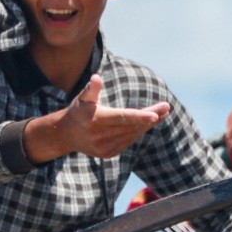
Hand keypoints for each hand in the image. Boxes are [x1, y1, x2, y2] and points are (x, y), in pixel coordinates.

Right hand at [23, 75, 168, 162]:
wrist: (65, 135)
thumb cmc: (78, 111)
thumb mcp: (82, 99)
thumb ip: (91, 89)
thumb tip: (96, 77)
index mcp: (95, 120)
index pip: (122, 118)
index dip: (139, 117)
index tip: (155, 114)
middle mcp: (100, 136)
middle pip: (131, 125)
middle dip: (151, 117)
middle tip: (166, 107)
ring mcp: (105, 147)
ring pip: (133, 134)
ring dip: (148, 124)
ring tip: (163, 113)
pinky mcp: (109, 153)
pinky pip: (129, 140)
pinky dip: (139, 131)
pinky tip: (149, 123)